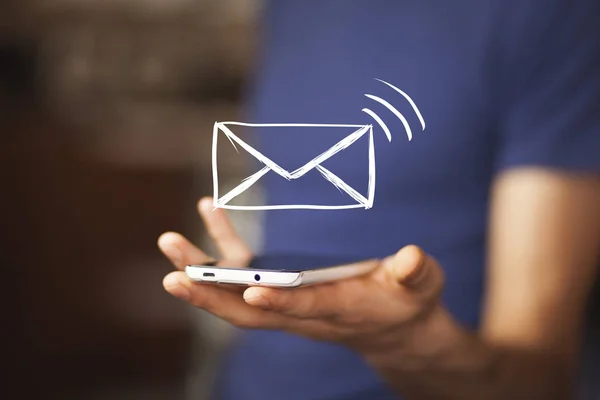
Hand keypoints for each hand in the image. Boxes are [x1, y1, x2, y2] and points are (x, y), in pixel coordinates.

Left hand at [158, 197, 446, 360]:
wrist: (391, 331)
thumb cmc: (406, 303)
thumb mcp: (420, 287)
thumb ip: (414, 273)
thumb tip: (412, 256)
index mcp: (340, 309)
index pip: (307, 309)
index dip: (282, 301)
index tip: (252, 291)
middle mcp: (304, 313)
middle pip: (250, 312)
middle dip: (211, 296)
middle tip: (173, 277)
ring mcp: (288, 302)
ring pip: (237, 294)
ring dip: (201, 272)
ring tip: (169, 243)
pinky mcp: (283, 288)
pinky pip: (245, 273)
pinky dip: (222, 249)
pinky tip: (209, 211)